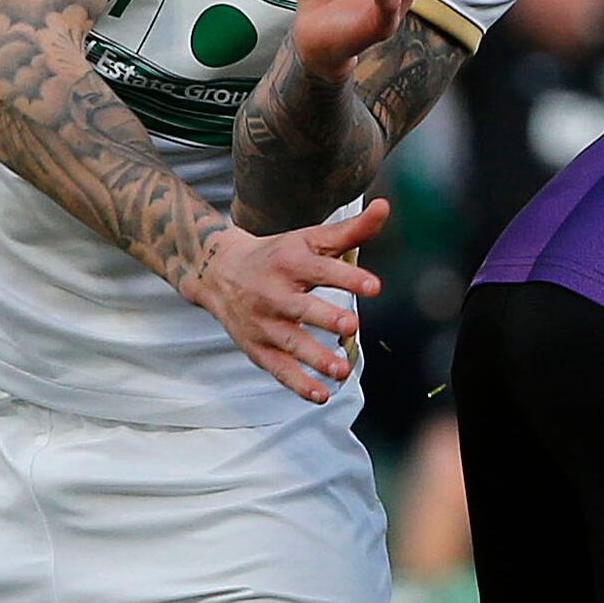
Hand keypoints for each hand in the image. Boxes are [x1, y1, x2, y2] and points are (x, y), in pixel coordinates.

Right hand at [187, 208, 385, 401]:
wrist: (218, 273)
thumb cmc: (276, 255)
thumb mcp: (308, 238)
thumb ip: (350, 230)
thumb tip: (385, 207)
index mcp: (290, 262)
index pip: (321, 269)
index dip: (348, 277)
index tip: (373, 287)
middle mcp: (274, 293)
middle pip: (302, 308)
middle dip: (325, 318)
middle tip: (351, 327)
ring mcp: (263, 323)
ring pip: (290, 343)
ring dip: (315, 358)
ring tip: (341, 370)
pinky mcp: (257, 348)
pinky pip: (278, 369)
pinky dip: (297, 383)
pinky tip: (320, 395)